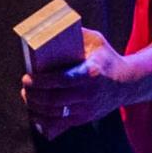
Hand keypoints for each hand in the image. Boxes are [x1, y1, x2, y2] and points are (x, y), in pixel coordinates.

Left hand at [24, 31, 139, 140]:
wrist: (126, 84)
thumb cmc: (106, 58)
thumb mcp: (96, 41)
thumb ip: (77, 34)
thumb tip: (52, 28)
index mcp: (92, 72)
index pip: (61, 80)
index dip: (41, 81)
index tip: (27, 77)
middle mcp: (89, 93)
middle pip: (54, 99)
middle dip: (33, 94)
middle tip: (25, 86)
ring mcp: (87, 108)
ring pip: (54, 114)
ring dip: (35, 107)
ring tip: (27, 96)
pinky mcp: (84, 119)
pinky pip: (60, 124)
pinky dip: (43, 120)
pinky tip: (34, 113)